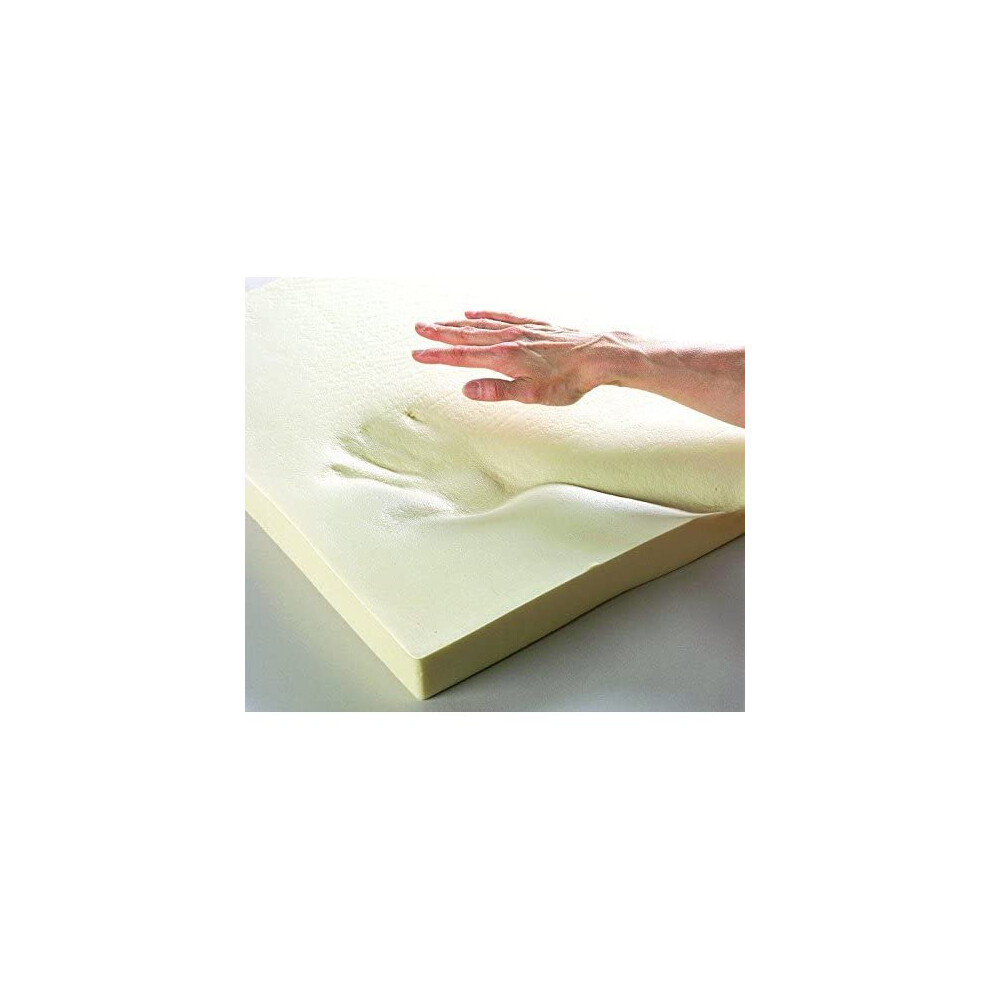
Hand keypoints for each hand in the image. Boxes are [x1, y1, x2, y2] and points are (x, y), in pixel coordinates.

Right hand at [412, 310, 625, 404]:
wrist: (599, 355)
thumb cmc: (569, 380)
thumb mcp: (534, 395)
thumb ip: (498, 391)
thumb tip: (466, 390)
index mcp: (504, 358)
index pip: (462, 357)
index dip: (437, 356)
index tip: (416, 354)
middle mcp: (509, 339)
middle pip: (466, 335)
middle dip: (439, 333)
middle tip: (417, 329)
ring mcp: (521, 329)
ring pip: (481, 323)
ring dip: (456, 323)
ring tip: (437, 322)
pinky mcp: (534, 324)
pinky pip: (502, 315)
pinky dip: (484, 313)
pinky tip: (474, 311)